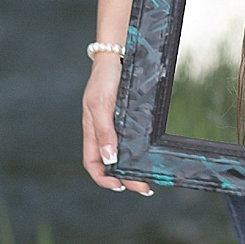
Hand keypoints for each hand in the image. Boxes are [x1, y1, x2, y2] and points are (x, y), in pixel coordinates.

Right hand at [82, 50, 150, 197]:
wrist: (117, 55)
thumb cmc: (104, 79)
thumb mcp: (101, 105)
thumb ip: (104, 131)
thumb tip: (109, 158)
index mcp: (92, 132)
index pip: (93, 164)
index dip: (103, 178)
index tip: (119, 186)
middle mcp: (104, 133)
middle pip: (112, 164)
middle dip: (127, 178)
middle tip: (146, 188)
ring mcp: (117, 126)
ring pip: (125, 155)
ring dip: (136, 168)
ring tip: (151, 178)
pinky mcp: (130, 118)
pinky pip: (134, 140)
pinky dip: (142, 152)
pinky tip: (152, 157)